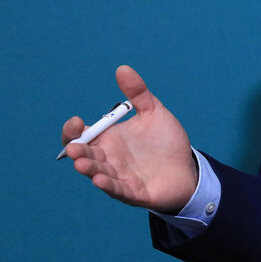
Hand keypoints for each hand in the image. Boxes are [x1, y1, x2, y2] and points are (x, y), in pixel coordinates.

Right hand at [61, 65, 197, 213]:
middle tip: (74, 147)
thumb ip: (139, 93)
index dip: (73, 131)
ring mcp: (120, 177)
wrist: (187, 166)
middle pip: (86, 155)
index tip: (77, 121)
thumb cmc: (165, 141)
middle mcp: (109, 159)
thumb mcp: (154, 113)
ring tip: (81, 164)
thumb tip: (122, 68)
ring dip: (90, 169)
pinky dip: (109, 186)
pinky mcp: (135, 192)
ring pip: (99, 174)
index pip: (81, 136)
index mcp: (108, 140)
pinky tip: (100, 180)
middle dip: (78, 152)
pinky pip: (118, 190)